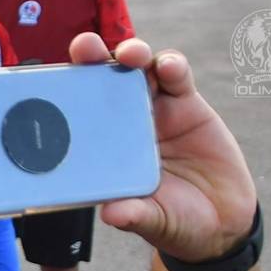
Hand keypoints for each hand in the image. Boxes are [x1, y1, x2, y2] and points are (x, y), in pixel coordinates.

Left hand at [69, 33, 257, 260]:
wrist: (219, 223)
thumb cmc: (174, 222)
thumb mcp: (153, 221)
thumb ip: (135, 215)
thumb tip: (113, 214)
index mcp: (102, 150)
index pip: (76, 116)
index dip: (64, 96)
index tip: (51, 83)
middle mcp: (121, 125)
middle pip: (101, 83)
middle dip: (91, 59)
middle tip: (85, 48)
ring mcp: (154, 111)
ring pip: (137, 71)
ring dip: (130, 55)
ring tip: (129, 55)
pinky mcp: (186, 106)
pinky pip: (176, 77)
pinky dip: (171, 66)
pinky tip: (167, 67)